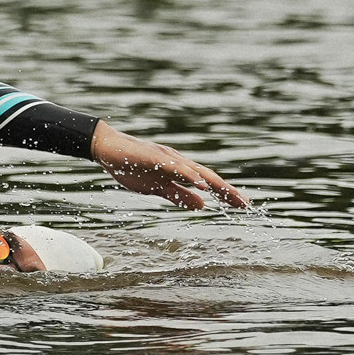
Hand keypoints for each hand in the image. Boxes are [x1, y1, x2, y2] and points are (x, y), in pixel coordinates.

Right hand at [89, 123, 247, 210]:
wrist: (107, 148)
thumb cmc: (130, 166)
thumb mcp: (157, 188)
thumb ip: (179, 195)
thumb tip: (201, 205)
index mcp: (180, 170)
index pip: (207, 183)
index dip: (225, 194)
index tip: (242, 206)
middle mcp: (179, 162)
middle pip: (209, 177)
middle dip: (227, 191)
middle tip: (246, 205)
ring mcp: (168, 158)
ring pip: (197, 171)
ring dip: (215, 183)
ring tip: (231, 195)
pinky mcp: (155, 157)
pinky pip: (176, 167)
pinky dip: (190, 175)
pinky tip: (201, 184)